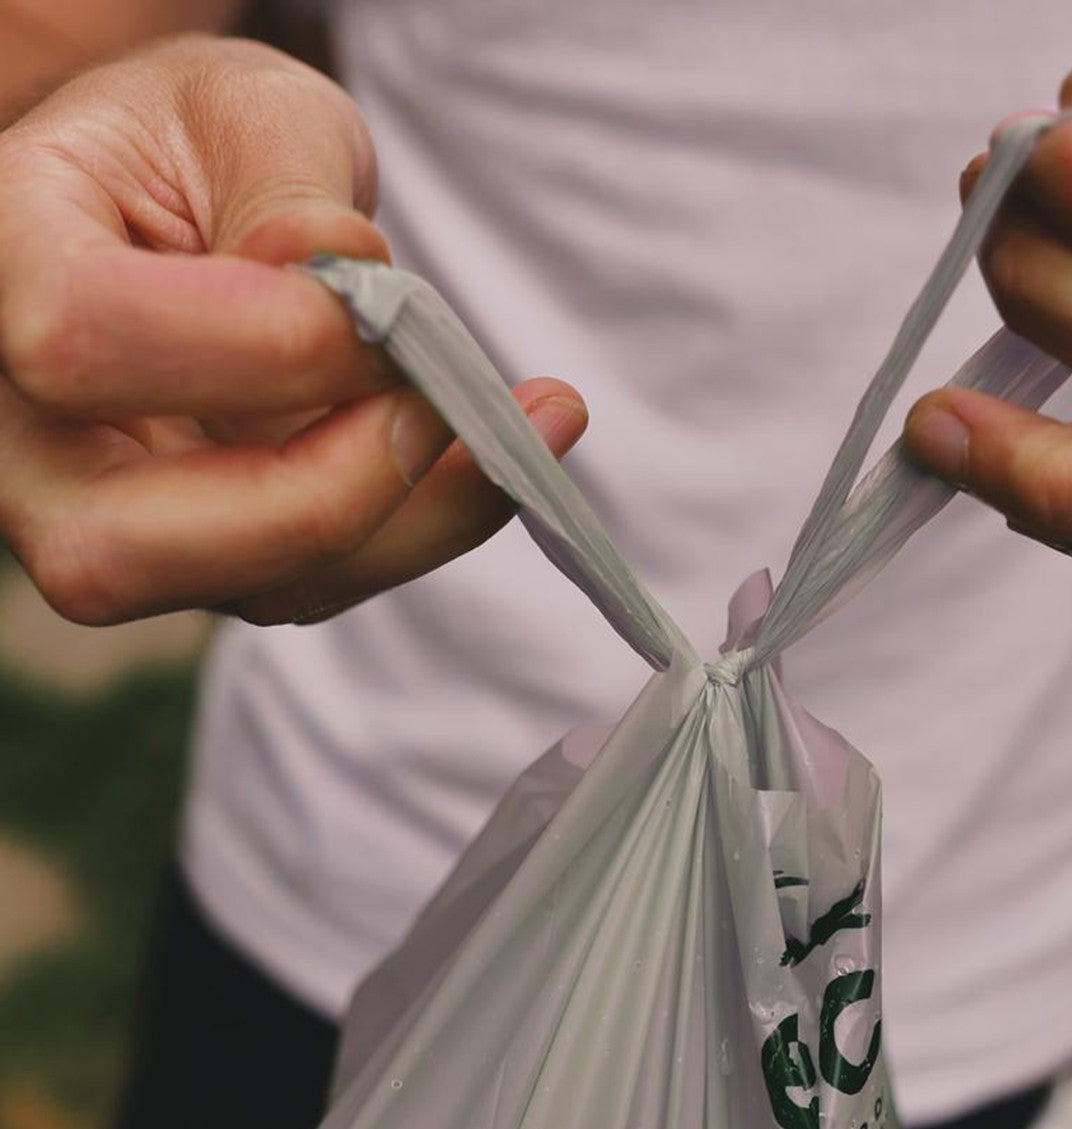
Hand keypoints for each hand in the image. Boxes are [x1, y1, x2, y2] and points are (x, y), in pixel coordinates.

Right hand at [0, 35, 585, 624]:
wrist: (194, 209)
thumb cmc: (205, 146)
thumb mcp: (245, 109)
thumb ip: (287, 183)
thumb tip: (340, 279)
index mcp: (5, 267)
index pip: (90, 343)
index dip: (261, 346)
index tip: (388, 308)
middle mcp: (27, 429)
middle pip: (121, 548)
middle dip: (322, 497)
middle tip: (448, 410)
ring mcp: (112, 512)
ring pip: (249, 588)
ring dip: (413, 518)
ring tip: (530, 419)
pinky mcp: (212, 553)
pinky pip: (321, 581)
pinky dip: (428, 525)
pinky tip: (503, 449)